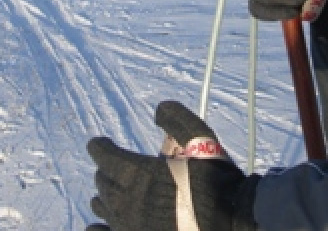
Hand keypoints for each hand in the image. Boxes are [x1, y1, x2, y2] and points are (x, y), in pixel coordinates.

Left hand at [87, 101, 255, 230]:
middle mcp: (127, 200)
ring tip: (114, 190)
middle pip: (103, 180)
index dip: (100, 146)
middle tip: (115, 165)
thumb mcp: (202, 140)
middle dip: (107, 169)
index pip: (103, 156)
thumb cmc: (216, 182)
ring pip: (102, 205)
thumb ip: (178, 120)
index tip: (101, 143)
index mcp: (138, 173)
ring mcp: (129, 224)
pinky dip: (97, 226)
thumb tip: (159, 109)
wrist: (230, 222)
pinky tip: (97, 225)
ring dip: (105, 193)